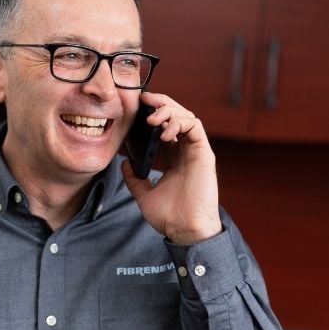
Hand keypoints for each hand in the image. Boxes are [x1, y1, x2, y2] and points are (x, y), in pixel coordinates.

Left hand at [122, 92, 221, 244]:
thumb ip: (135, 178)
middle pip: (177, 116)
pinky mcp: (204, 154)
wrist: (184, 230)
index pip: (165, 127)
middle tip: (144, 99)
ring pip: (187, 116)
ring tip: (152, 119)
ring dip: (168, 111)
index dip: (153, 113)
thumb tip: (124, 163)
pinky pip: (195, 127)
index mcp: (174, 158)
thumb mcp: (143, 194)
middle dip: (161, 103)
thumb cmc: (169, 216)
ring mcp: (196, 151)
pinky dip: (179, 122)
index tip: (137, 106)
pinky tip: (164, 132)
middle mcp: (186, 151)